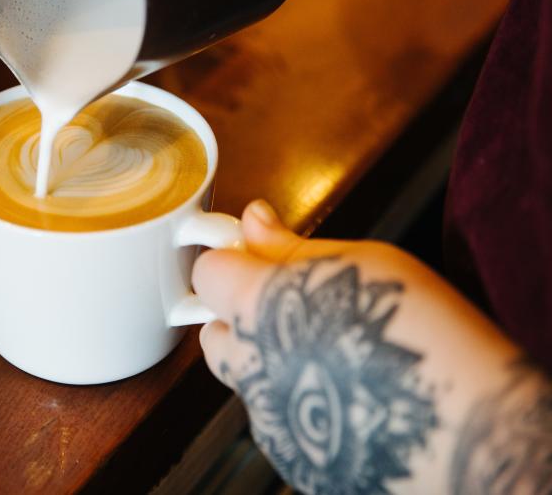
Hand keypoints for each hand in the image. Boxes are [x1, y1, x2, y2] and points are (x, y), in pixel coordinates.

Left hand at [194, 200, 550, 493]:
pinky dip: (301, 409)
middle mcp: (251, 367)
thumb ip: (292, 247)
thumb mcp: (363, 264)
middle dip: (241, 321)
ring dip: (271, 365)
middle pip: (215, 335)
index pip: (207, 274)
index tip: (260, 263)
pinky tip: (348, 398)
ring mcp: (270, 420)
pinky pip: (281, 423)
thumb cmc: (426, 338)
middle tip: (293, 312)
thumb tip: (253, 221)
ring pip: (247, 382)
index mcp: (260, 307)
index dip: (232, 264)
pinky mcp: (291, 458)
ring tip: (334, 357)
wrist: (471, 431)